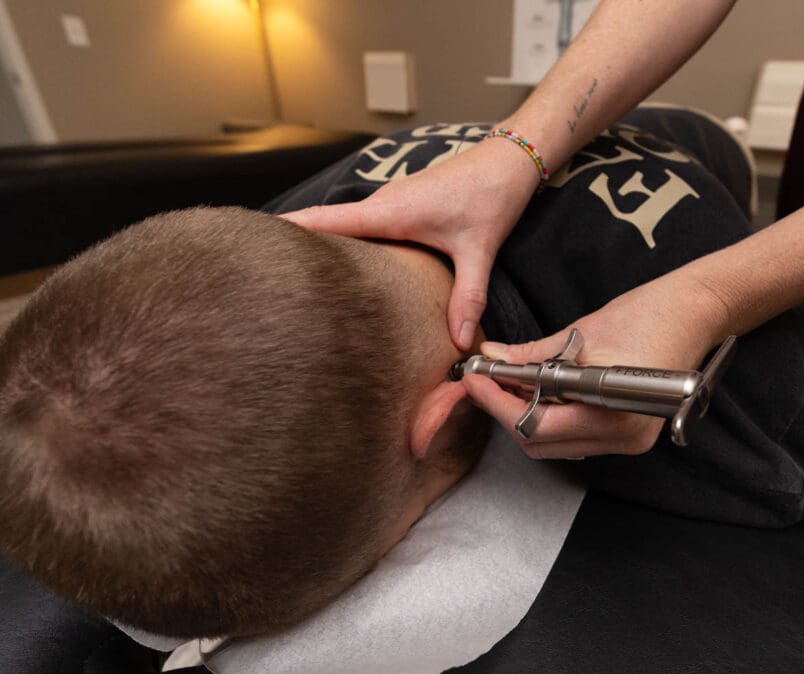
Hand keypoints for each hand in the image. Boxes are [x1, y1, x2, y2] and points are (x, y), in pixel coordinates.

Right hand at [282, 138, 539, 349]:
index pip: (324, 220)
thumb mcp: (479, 250)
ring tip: (293, 280)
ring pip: (344, 227)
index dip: (287, 231)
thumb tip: (458, 340)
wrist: (509, 160)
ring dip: (320, 247)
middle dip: (294, 247)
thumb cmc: (491, 194)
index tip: (250, 243)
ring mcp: (390, 204)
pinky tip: (341, 269)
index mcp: (389, 211)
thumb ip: (467, 297)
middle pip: (324, 226)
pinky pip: (362, 226)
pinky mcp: (401, 208)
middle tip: (263, 278)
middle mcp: (382, 204)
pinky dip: (345, 243)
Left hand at [462, 270, 730, 458]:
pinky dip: (549, 416)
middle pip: (540, 443)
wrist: (697, 311)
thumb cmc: (648, 313)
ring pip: (554, 443)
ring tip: (506, 380)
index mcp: (613, 414)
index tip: (474, 378)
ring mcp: (628, 441)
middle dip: (505, 412)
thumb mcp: (581, 332)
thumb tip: (491, 357)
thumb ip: (532, 354)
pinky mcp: (629, 434)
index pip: (535, 425)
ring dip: (525, 415)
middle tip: (484, 378)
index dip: (497, 403)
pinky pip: (574, 435)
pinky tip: (535, 388)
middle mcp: (622, 438)